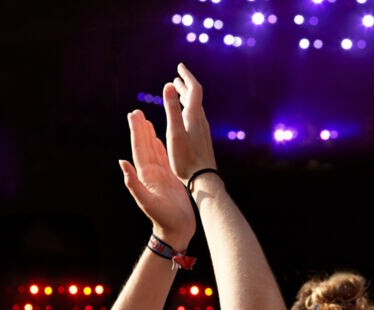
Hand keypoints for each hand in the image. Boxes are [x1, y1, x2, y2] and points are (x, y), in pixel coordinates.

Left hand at [121, 110, 196, 249]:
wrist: (176, 231)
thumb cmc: (164, 219)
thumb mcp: (147, 202)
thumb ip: (134, 184)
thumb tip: (122, 163)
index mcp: (145, 176)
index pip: (139, 150)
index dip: (136, 133)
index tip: (134, 116)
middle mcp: (151, 174)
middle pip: (144, 146)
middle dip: (140, 129)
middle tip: (136, 112)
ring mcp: (160, 176)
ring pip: (153, 150)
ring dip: (149, 136)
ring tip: (146, 120)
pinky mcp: (170, 180)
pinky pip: (164, 159)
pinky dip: (160, 148)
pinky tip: (159, 139)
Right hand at [163, 63, 217, 184]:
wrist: (204, 179)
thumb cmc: (186, 158)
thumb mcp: (175, 132)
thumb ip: (171, 108)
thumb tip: (170, 84)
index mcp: (194, 116)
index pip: (194, 89)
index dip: (187, 76)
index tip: (180, 66)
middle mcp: (200, 121)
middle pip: (195, 97)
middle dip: (185, 85)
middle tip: (177, 76)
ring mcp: (202, 130)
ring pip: (195, 108)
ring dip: (186, 97)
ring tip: (177, 92)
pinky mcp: (201, 139)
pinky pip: (195, 118)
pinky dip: (187, 109)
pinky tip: (183, 116)